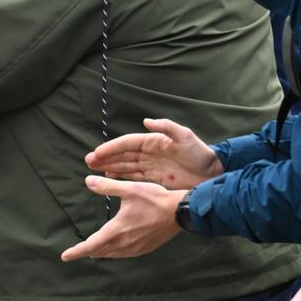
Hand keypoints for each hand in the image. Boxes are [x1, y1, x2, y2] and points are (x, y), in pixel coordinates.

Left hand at [59, 177, 186, 261]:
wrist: (181, 212)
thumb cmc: (155, 199)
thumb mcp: (130, 189)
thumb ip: (107, 186)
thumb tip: (87, 181)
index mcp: (117, 230)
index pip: (91, 245)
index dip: (76, 251)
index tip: (65, 256)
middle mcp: (124, 243)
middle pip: (100, 251)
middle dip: (88, 251)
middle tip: (78, 251)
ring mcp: (136, 248)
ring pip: (113, 254)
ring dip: (102, 252)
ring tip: (94, 250)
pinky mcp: (146, 248)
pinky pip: (125, 254)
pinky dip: (116, 252)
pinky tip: (116, 248)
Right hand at [85, 118, 220, 188]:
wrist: (213, 173)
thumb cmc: (200, 154)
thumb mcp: (185, 136)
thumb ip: (167, 127)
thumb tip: (146, 121)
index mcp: (154, 141)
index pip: (128, 143)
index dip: (112, 147)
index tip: (97, 153)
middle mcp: (150, 152)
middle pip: (123, 154)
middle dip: (105, 157)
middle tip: (88, 161)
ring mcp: (151, 166)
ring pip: (125, 165)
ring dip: (109, 166)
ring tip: (93, 168)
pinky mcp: (155, 178)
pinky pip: (133, 176)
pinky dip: (120, 176)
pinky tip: (109, 177)